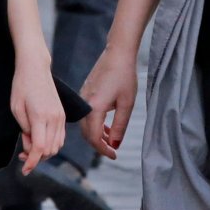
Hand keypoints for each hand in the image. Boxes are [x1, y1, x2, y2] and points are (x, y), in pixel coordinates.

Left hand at [10, 53, 64, 174]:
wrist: (35, 68)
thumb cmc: (21, 86)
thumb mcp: (16, 109)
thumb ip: (24, 130)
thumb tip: (30, 146)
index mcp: (41, 116)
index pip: (39, 148)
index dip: (32, 162)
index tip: (24, 171)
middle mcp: (55, 118)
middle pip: (49, 150)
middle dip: (36, 158)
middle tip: (21, 154)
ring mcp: (61, 117)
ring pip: (57, 146)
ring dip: (44, 152)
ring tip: (28, 146)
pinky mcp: (62, 115)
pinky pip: (60, 138)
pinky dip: (51, 144)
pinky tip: (38, 140)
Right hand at [79, 44, 138, 159]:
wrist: (117, 54)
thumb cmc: (125, 76)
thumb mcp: (127, 104)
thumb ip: (120, 126)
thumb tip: (114, 144)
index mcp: (94, 108)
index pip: (93, 137)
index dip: (102, 149)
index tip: (113, 155)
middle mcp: (85, 104)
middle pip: (86, 133)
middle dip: (98, 144)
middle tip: (112, 150)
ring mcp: (83, 97)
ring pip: (85, 124)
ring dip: (96, 134)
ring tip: (111, 139)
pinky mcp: (85, 92)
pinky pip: (86, 114)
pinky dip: (94, 123)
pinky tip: (106, 124)